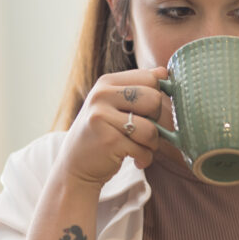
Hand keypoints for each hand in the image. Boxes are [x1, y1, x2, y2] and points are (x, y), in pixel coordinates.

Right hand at [53, 67, 167, 189]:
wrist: (74, 167)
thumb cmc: (101, 134)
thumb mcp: (114, 105)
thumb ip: (137, 88)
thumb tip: (164, 72)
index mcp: (106, 82)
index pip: (151, 79)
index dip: (158, 98)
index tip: (148, 113)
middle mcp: (102, 96)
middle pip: (154, 99)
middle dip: (158, 120)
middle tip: (145, 133)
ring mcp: (102, 118)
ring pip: (151, 128)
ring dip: (153, 144)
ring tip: (141, 148)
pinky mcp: (108, 141)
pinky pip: (144, 150)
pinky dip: (145, 159)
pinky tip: (135, 160)